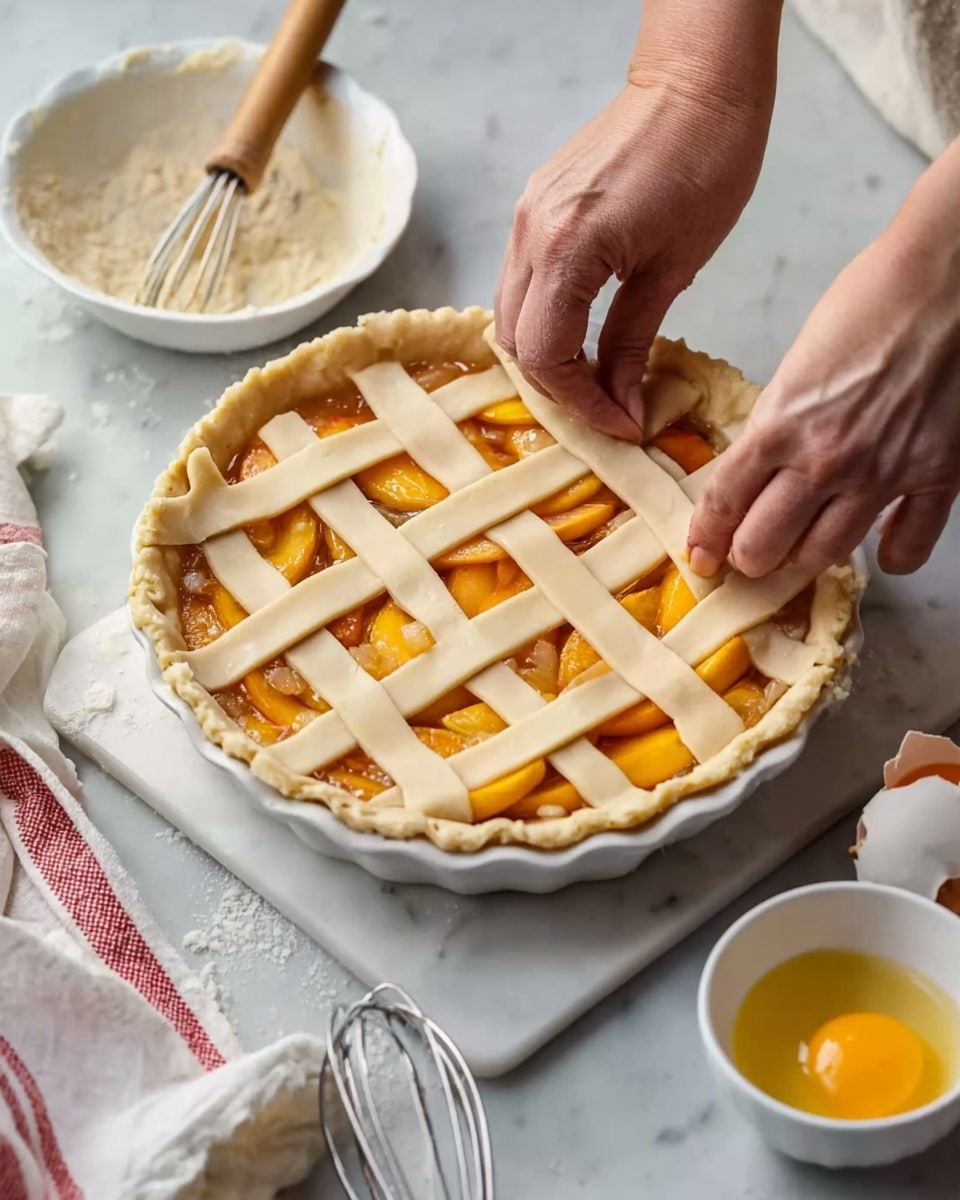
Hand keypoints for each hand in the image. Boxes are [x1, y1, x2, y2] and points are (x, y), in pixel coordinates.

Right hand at [496, 5, 780, 439]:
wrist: (696, 82)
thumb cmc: (706, 162)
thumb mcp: (674, 268)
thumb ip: (633, 341)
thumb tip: (622, 400)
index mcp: (566, 250)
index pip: (547, 356)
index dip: (583, 403)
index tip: (621, 423)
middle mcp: (530, 234)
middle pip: (515, 343)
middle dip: (558, 388)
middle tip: (605, 409)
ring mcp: (525, 218)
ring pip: (509, 315)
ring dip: (544, 356)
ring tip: (593, 379)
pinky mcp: (534, 208)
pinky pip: (520, 283)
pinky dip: (542, 320)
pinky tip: (580, 334)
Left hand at [687, 223, 959, 577]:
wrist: (945, 276)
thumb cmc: (869, 299)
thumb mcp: (796, 362)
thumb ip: (777, 422)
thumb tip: (762, 467)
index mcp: (780, 425)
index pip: (725, 502)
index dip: (707, 536)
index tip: (702, 552)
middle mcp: (825, 461)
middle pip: (765, 545)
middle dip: (749, 557)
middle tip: (749, 553)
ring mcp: (881, 474)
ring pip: (825, 554)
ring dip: (806, 558)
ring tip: (801, 549)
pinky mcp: (936, 475)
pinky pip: (909, 546)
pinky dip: (893, 556)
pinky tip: (882, 547)